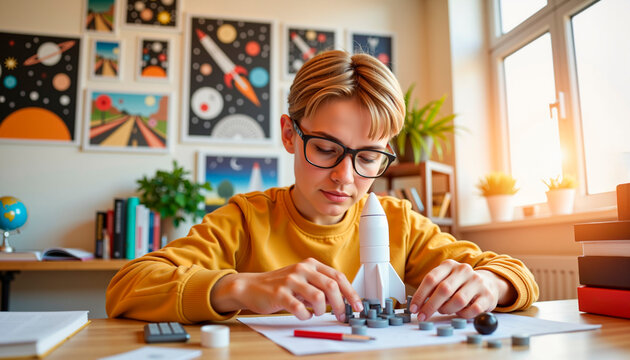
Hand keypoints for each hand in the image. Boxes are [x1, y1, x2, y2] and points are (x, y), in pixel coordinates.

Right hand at [211, 258, 363, 320]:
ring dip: (321, 310)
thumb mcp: (303, 281)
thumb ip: (321, 287)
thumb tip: (343, 302)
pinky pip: (300, 308)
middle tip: (341, 315)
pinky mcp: (279, 293)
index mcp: (311, 264)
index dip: (351, 293)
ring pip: (318, 298)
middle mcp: (302, 269)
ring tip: (316, 313)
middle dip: (341, 304)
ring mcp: (290, 280)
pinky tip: (303, 314)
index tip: (357, 306)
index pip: (338, 277)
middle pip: (331, 286)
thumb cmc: (281, 285)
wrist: (252, 286)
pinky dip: (305, 315)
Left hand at [409, 259, 511, 320]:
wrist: (488, 283)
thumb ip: (432, 289)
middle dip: (430, 306)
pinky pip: (472, 310)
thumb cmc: (460, 284)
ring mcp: (477, 282)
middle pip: (443, 289)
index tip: (414, 308)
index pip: (431, 279)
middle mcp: (464, 270)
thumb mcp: (445, 280)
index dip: (420, 295)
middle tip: (422, 316)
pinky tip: (459, 313)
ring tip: (444, 311)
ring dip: (447, 310)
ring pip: (458, 300)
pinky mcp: (487, 296)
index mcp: (449, 265)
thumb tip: (417, 305)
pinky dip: (462, 314)